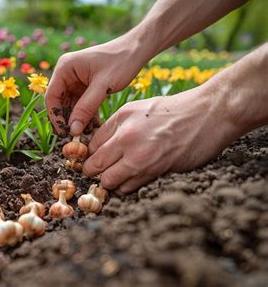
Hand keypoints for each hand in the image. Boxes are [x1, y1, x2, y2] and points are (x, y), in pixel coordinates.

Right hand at [45, 35, 146, 135]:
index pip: (52, 96)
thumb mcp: (103, 86)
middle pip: (59, 102)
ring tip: (85, 135)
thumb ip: (86, 108)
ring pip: (70, 105)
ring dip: (77, 120)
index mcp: (65, 67)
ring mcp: (75, 80)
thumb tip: (73, 129)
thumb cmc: (121, 62)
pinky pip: (80, 104)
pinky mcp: (84, 86)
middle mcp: (66, 73)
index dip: (55, 115)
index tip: (63, 132)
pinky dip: (86, 115)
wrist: (136, 50)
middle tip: (74, 138)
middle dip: (67, 119)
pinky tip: (93, 128)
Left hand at [82, 83, 237, 194]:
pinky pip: (130, 188)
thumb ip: (114, 127)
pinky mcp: (156, 172)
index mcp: (121, 120)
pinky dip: (127, 187)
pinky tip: (132, 178)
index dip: (89, 155)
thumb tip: (96, 147)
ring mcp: (142, 158)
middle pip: (95, 167)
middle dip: (93, 172)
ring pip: (110, 182)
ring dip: (110, 182)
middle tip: (99, 172)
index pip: (91, 147)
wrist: (208, 114)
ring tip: (117, 176)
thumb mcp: (137, 109)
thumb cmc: (173, 110)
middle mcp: (127, 139)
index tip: (92, 160)